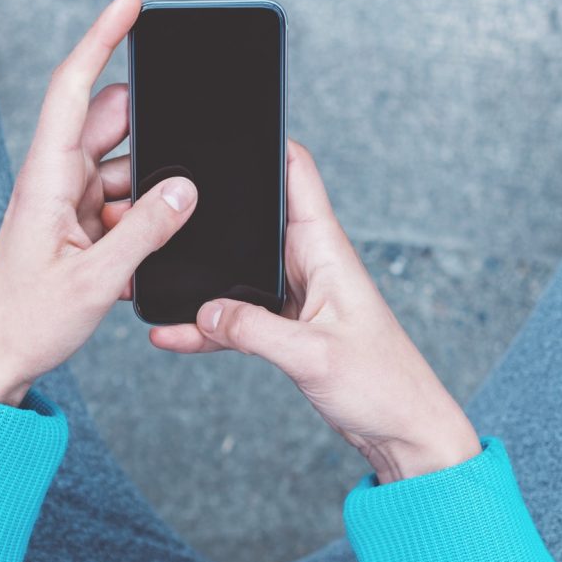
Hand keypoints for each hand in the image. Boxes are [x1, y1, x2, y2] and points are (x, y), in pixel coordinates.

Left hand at [0, 0, 197, 405]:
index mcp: (46, 179)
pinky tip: (141, 252)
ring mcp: (65, 201)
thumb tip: (185, 187)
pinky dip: (140, 217)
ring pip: (124, 167)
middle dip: (150, 130)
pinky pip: (121, 202)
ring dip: (147, 190)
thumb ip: (146, 230)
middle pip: (110, 123)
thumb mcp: (96, 281)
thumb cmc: (26, 322)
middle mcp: (54, 179)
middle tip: (181, 154)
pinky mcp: (76, 225)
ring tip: (143, 238)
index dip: (103, 36)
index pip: (75, 88)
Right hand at [145, 141, 480, 482]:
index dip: (265, 143)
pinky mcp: (286, 330)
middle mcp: (310, 265)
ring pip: (236, 271)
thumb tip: (203, 312)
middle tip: (164, 205)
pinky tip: (172, 334)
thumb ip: (253, 331)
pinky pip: (236, 318)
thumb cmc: (384, 386)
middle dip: (214, 211)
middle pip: (254, 219)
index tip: (223, 128)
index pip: (297, 175)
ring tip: (155, 273)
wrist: (405, 433)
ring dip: (202, 275)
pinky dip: (205, 325)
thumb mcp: (313, 356)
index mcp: (327, 251)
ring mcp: (296, 296)